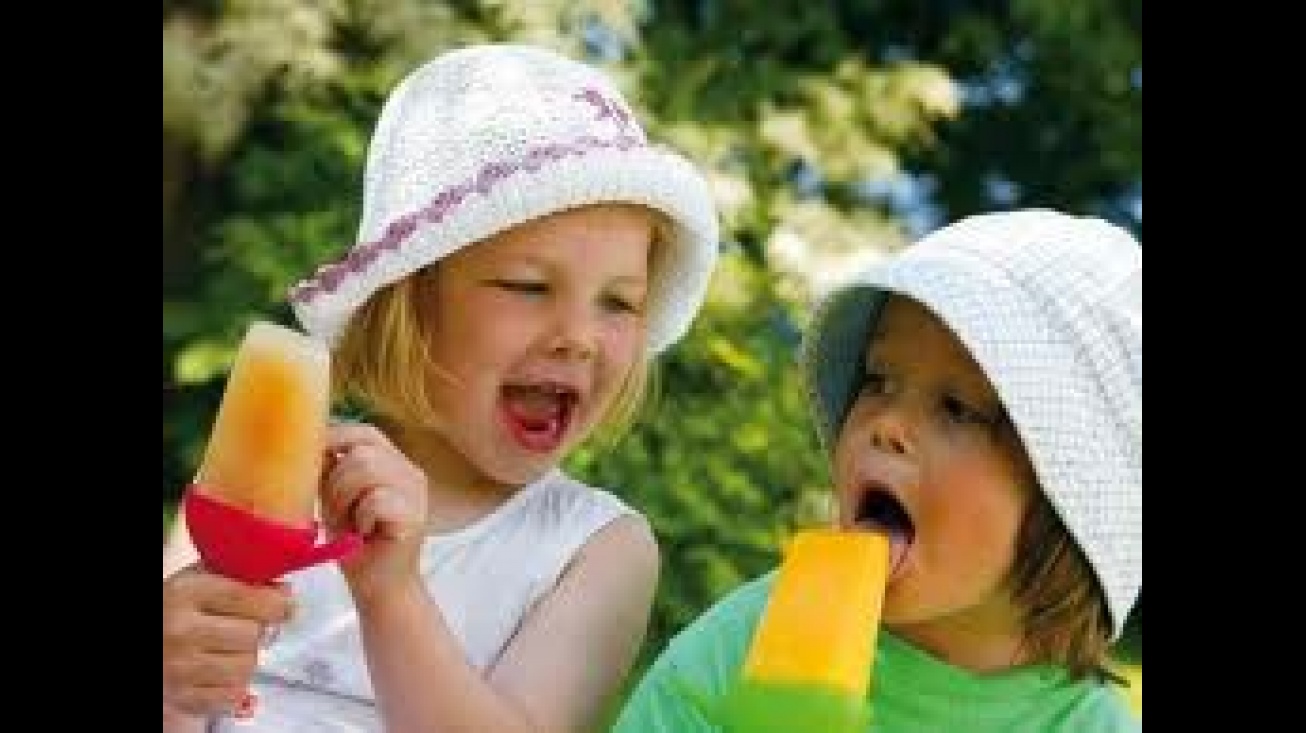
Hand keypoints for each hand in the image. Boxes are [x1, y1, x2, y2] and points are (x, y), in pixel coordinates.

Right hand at [162, 566, 292, 715]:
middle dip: (257, 631)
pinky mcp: (183, 697)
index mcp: (186, 593)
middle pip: (253, 635)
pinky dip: (234, 684)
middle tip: (244, 629)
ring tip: (228, 650)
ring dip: (246, 659)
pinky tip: (220, 671)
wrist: (151, 641)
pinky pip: (233, 695)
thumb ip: (244, 580)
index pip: (248, 598)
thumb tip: (288, 596)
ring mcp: (181, 668)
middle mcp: (181, 631)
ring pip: (247, 667)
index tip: (283, 606)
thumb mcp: (203, 581)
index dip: (276, 603)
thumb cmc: (179, 608)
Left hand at [321, 422, 429, 605]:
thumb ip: (330, 471)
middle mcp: (410, 472)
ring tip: (349, 523)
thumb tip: (309, 444)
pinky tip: (365, 533)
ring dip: (345, 499)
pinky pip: (375, 499)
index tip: (310, 460)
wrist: (379, 588)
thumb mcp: (336, 499)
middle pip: (362, 451)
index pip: (364, 432)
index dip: (334, 439)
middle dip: (335, 482)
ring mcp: (416, 493)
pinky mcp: (415, 515)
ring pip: (367, 469)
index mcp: (394, 464)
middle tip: (336, 512)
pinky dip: (360, 517)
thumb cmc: (356, 545)